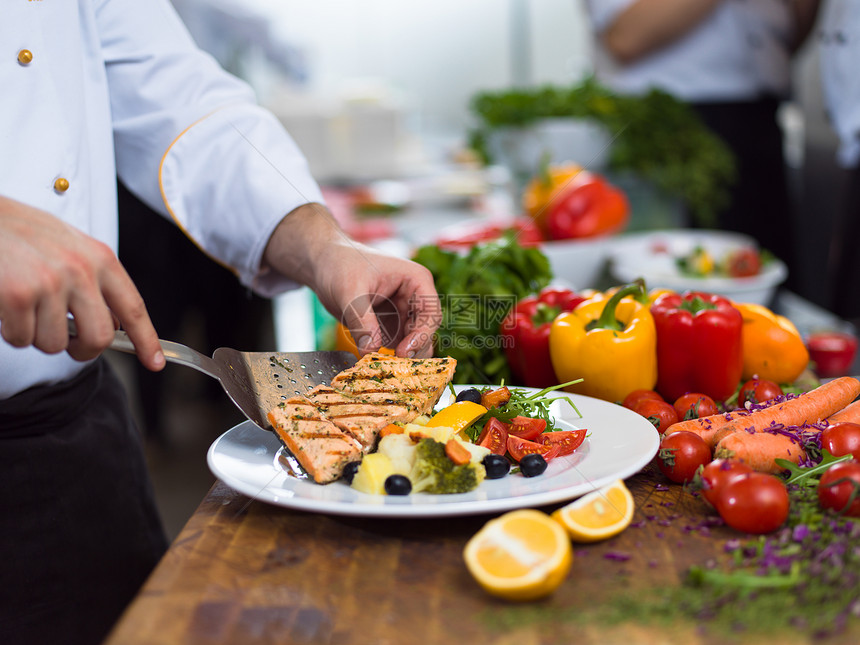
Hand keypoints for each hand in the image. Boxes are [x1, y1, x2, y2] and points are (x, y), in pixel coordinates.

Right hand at [0, 195, 164, 369]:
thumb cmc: (19, 232)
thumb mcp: (69, 245)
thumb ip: (94, 280)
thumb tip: (113, 322)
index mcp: (99, 258)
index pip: (133, 307)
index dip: (146, 340)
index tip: (155, 362)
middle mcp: (80, 271)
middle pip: (98, 338)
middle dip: (82, 349)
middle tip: (69, 344)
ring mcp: (50, 284)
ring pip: (55, 344)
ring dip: (37, 336)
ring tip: (26, 308)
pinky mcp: (18, 296)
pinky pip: (22, 339)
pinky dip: (12, 332)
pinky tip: (6, 308)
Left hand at [262, 204, 440, 357]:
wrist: (324, 265)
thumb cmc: (340, 265)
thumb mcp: (350, 292)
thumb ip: (362, 321)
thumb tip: (371, 351)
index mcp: (415, 281)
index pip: (430, 312)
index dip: (422, 334)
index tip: (403, 352)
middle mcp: (414, 299)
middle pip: (426, 332)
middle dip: (413, 352)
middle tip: (395, 370)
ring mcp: (404, 316)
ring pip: (414, 345)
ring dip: (402, 360)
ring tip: (384, 371)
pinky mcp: (391, 329)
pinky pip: (396, 349)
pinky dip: (389, 360)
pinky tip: (376, 369)